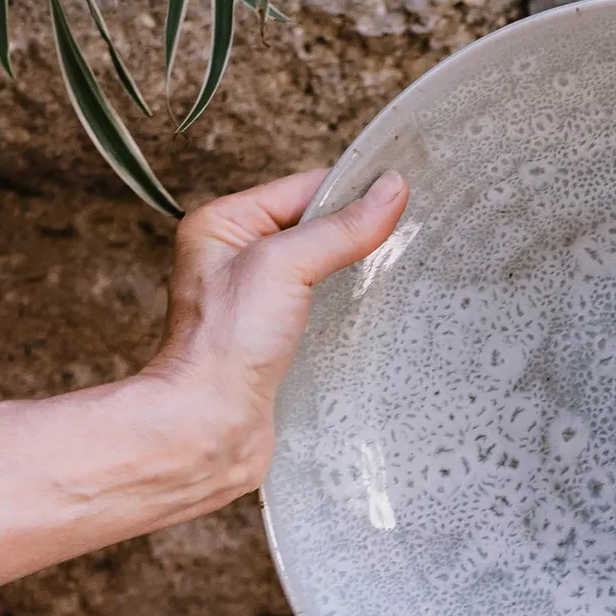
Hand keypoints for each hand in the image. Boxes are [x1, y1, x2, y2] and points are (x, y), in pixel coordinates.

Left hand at [138, 166, 408, 502]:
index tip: (399, 195)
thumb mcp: (284, 266)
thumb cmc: (223, 346)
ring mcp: (258, 302)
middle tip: (405, 235)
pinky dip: (348, 309)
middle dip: (357, 232)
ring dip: (356, 273)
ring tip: (395, 272)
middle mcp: (237, 259)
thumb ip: (339, 228)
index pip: (303, 188)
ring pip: (323, 271)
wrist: (210, 427)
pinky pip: (323, 311)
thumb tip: (389, 191)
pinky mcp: (277, 341)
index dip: (351, 191)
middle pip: (316, 228)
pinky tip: (373, 313)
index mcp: (224, 224)